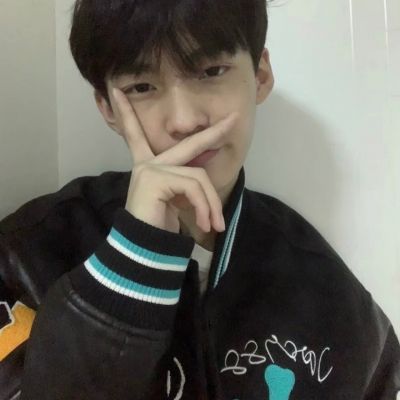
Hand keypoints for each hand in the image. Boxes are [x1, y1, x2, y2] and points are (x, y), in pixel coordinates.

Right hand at [111, 87, 237, 233]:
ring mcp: (150, 169)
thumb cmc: (157, 228)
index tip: (117, 92)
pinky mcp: (156, 178)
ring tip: (214, 225)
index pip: (135, 136)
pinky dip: (204, 207)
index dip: (126, 115)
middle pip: (188, 145)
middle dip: (213, 133)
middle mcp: (146, 163)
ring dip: (210, 203)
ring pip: (198, 177)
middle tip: (234, 120)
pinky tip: (203, 224)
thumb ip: (185, 185)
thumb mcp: (174, 202)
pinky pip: (194, 187)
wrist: (143, 250)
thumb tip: (205, 181)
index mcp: (147, 166)